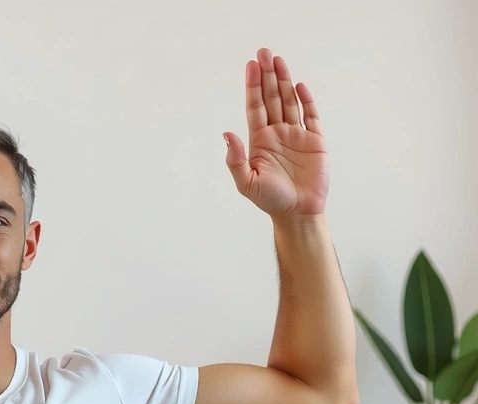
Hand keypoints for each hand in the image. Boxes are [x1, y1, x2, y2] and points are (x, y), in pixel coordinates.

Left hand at [224, 48, 327, 217]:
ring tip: (278, 59)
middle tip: (264, 52)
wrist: (298, 213)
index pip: (255, 106)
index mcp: (259, 140)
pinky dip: (306, 100)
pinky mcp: (315, 141)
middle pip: (271, 98)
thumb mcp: (246, 182)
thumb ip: (235, 159)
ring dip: (284, 80)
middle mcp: (277, 133)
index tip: (250, 65)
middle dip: (267, 75)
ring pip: (290, 101)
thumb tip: (226, 133)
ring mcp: (296, 135)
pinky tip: (299, 86)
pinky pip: (310, 116)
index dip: (252, 86)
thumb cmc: (270, 200)